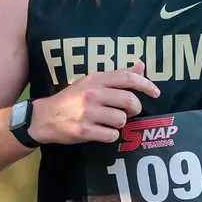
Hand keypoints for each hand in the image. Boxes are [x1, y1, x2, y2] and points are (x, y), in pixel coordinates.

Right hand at [29, 61, 160, 144]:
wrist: (45, 117)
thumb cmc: (72, 99)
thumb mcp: (92, 82)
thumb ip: (117, 75)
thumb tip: (141, 65)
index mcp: (96, 79)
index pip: (128, 78)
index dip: (146, 85)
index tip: (156, 93)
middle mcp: (93, 94)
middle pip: (129, 100)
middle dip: (135, 108)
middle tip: (130, 111)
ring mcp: (88, 113)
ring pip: (122, 120)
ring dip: (120, 123)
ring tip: (109, 121)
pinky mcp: (85, 130)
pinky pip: (112, 135)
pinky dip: (110, 135)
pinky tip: (101, 131)